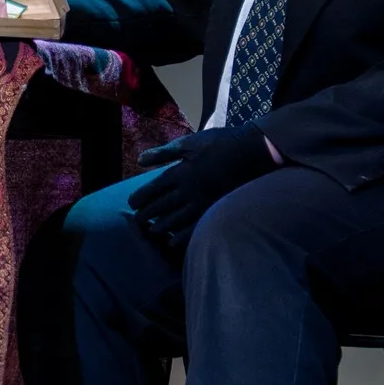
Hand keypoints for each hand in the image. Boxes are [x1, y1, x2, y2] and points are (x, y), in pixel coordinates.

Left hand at [126, 126, 278, 241]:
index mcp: (180, 173)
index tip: (132, 202)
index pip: (153, 188)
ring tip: (152, 230)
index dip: (140, 197)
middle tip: (137, 219)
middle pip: (162, 206)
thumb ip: (163, 153)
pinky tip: (173, 241)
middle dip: (147, 213)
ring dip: (161, 225)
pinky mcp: (215, 209)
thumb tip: (139, 160)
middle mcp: (188, 191)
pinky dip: (182, 236)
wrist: (251, 152)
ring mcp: (202, 203)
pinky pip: (195, 227)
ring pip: (176, 219)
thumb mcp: (188, 143)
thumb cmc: (219, 144)